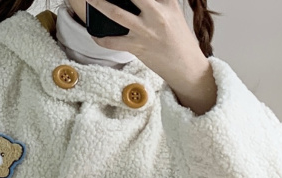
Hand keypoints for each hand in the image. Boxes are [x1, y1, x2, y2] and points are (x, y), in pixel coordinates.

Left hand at [85, 0, 217, 114]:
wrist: (187, 67)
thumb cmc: (179, 40)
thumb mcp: (173, 13)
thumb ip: (159, 2)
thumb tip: (137, 2)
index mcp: (167, 2)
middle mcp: (156, 13)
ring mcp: (146, 31)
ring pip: (116, 14)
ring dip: (99, 4)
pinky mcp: (138, 47)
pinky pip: (112, 42)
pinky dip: (100, 38)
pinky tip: (94, 33)